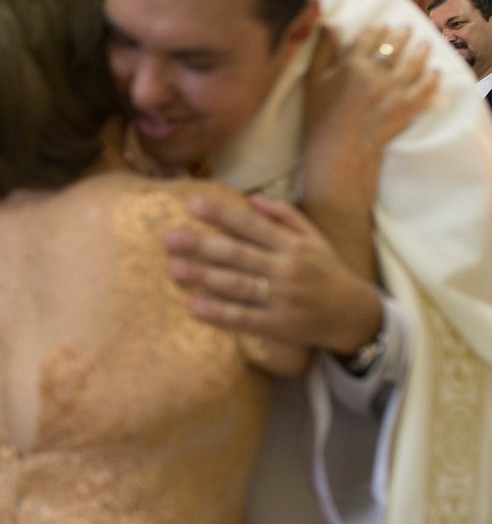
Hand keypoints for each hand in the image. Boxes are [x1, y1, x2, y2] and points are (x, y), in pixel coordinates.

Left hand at [164, 194, 382, 354]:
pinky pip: (244, 319)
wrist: (354, 315)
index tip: (192, 203)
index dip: (222, 214)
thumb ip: (284, 216)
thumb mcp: (313, 238)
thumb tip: (250, 197)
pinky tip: (194, 305)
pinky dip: (219, 313)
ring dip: (204, 276)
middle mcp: (287, 269)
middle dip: (203, 245)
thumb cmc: (326, 271)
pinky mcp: (279, 326)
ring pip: (238, 286)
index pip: (252, 225)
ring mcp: (283, 299)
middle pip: (239, 254)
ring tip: (174, 267)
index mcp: (293, 245)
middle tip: (169, 237)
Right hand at [303, 25, 436, 201]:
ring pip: (415, 60)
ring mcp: (396, 89)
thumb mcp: (314, 81)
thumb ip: (322, 51)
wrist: (338, 151)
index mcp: (353, 64)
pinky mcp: (408, 106)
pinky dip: (432, 78)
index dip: (376, 28)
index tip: (379, 26)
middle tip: (405, 30)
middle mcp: (378, 73)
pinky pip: (427, 86)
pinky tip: (434, 72)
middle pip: (396, 43)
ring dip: (421, 49)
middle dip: (402, 33)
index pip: (370, 35)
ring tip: (423, 44)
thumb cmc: (321, 116)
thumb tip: (329, 25)